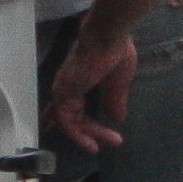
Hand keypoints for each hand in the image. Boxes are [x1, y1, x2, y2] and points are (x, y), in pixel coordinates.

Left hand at [46, 34, 138, 154]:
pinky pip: (67, 122)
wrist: (109, 37)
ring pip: (70, 123)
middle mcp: (68, 86)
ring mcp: (64, 90)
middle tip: (113, 140)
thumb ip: (115, 100)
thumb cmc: (114, 52)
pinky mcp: (64, 94)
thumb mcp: (118, 82)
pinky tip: (91, 143)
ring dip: (88, 136)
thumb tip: (118, 117)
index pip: (70, 106)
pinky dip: (78, 135)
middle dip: (91, 132)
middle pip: (73, 118)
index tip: (76, 135)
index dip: (72, 121)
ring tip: (104, 145)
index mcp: (79, 81)